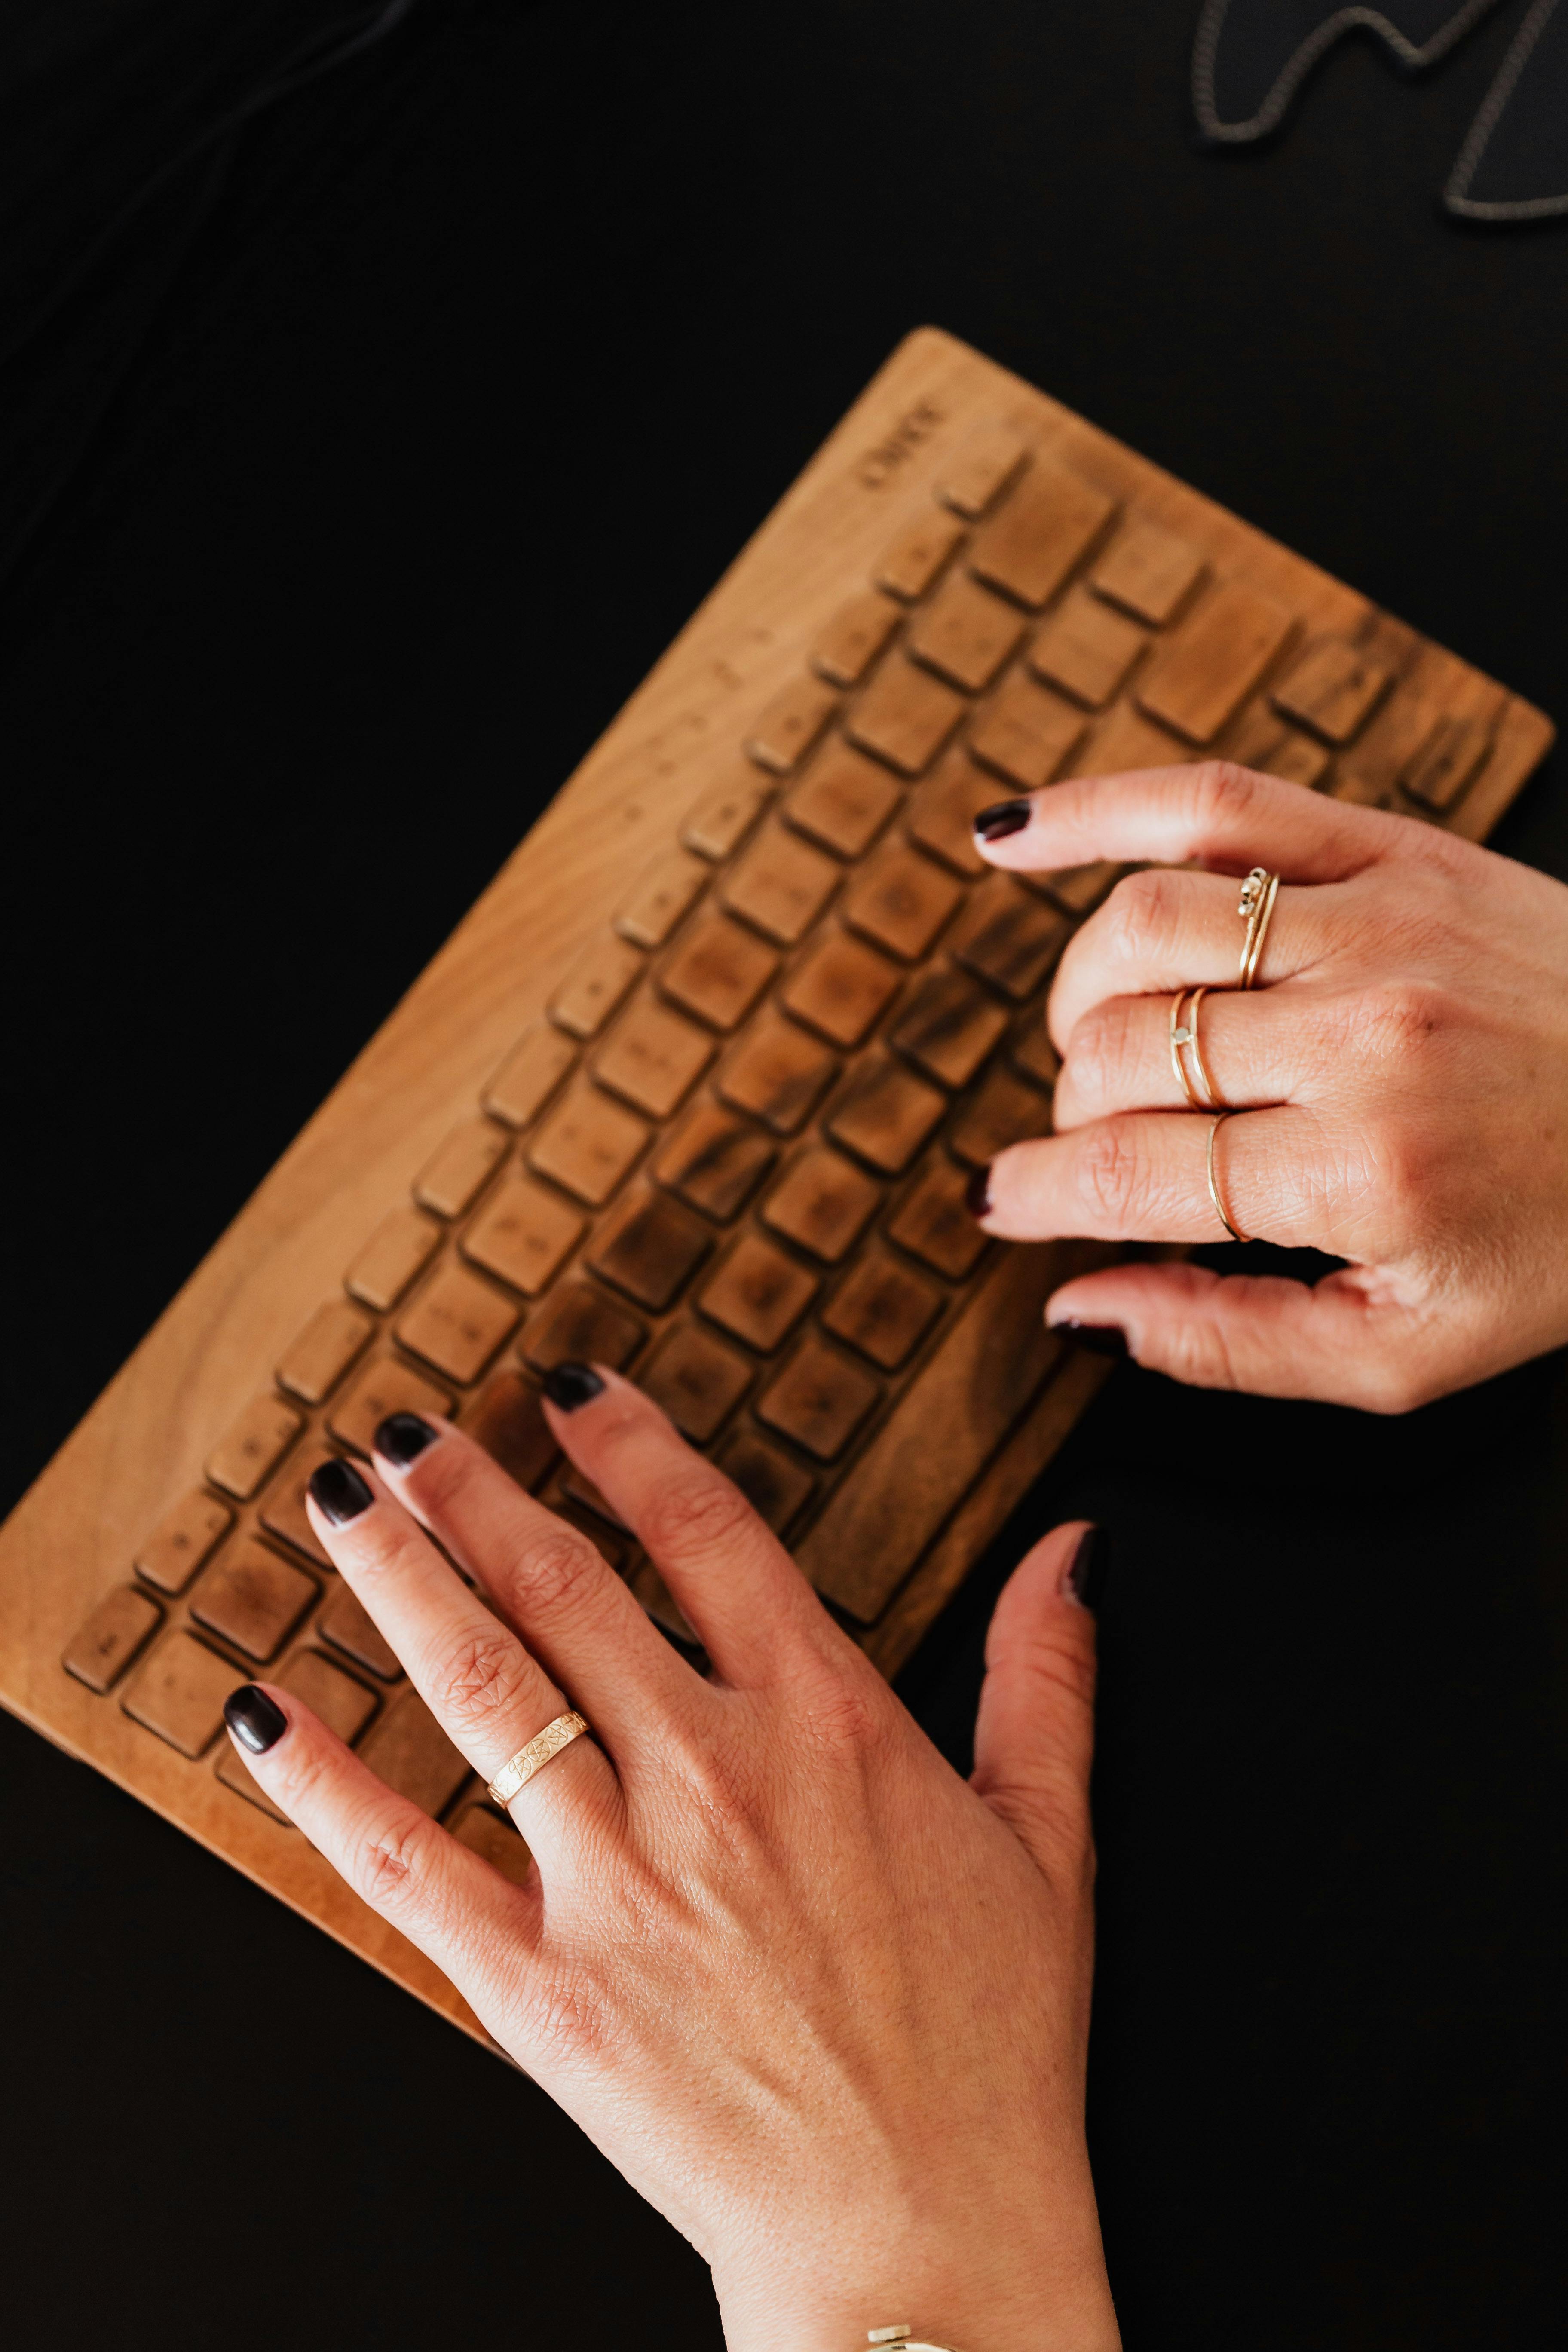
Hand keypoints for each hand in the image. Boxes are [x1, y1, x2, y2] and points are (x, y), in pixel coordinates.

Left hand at [223, 1376, 1120, 2351]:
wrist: (925, 2244)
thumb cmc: (989, 2052)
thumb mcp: (1051, 1843)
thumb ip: (1047, 1677)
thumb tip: (1068, 1552)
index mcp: (829, 1726)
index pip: (707, 1532)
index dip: (629, 1445)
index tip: (572, 1390)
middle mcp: (713, 1779)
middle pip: (563, 1589)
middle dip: (472, 1492)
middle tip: (410, 1432)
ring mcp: (620, 1881)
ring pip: (481, 1689)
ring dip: (397, 1581)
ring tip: (339, 1506)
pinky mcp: (547, 1989)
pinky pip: (407, 1862)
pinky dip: (323, 1782)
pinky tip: (264, 1713)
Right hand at [971, 758, 1567, 1409]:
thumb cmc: (1559, 1239)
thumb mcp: (1407, 1352)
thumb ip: (1229, 1347)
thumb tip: (1077, 1308)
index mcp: (1363, 1171)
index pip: (1126, 1171)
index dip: (1036, 1192)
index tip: (1004, 1202)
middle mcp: (1361, 1037)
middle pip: (1120, 1056)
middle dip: (1073, 1112)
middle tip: (1101, 1142)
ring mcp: (1375, 924)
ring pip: (1137, 932)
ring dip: (1080, 996)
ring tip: (1099, 1039)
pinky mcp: (1395, 849)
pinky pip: (1212, 803)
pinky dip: (1093, 809)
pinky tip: (1006, 834)